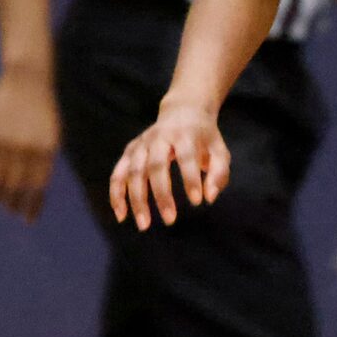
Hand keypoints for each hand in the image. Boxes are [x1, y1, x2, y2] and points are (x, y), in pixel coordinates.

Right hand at [0, 67, 59, 222]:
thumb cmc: (43, 110)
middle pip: (16, 187)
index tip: (28, 219)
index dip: (32, 205)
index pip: (38, 187)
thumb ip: (41, 160)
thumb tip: (33, 188)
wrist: (28, 79)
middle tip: (11, 212)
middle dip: (13, 203)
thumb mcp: (50, 135)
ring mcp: (6, 142)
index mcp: (47, 150)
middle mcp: (26, 149)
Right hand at [108, 97, 229, 229]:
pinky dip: (117, 194)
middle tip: (170, 221)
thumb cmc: (204, 138)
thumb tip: (209, 198)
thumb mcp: (220, 151)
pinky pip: (118, 174)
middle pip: (155, 166)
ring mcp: (141, 144)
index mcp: (184, 134)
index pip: (186, 157)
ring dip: (137, 199)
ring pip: (133, 172)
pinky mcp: (129, 151)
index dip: (190, 179)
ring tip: (144, 225)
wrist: (182, 111)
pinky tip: (122, 216)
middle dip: (161, 194)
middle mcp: (159, 137)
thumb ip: (219, 174)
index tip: (197, 202)